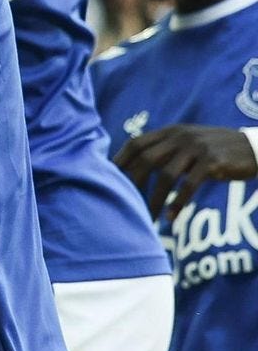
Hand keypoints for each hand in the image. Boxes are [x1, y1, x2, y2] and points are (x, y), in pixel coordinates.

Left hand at [117, 124, 257, 219]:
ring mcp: (197, 148)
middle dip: (132, 184)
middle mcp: (181, 137)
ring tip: (148, 219)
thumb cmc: (215, 151)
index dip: (119, 162)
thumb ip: (165, 152)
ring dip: (154, 199)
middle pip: (146, 160)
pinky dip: (178, 203)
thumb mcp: (188, 144)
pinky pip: (190, 185)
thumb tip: (132, 171)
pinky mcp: (213, 161)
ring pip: (166, 175)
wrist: (254, 148)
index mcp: (171, 132)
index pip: (136, 144)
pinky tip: (171, 218)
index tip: (108, 182)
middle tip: (125, 206)